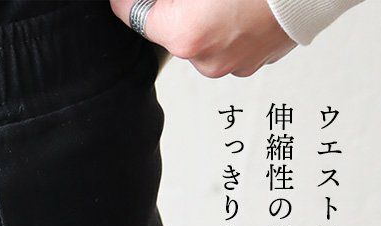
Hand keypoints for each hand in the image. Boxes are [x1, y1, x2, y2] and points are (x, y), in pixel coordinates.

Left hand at [109, 0, 297, 77]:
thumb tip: (151, 1)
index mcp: (185, 35)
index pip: (133, 15)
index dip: (125, 0)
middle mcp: (205, 60)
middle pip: (168, 29)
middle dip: (172, 7)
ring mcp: (232, 65)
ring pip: (200, 36)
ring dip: (202, 14)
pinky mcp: (255, 63)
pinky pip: (229, 41)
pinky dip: (228, 23)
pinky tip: (245, 2)